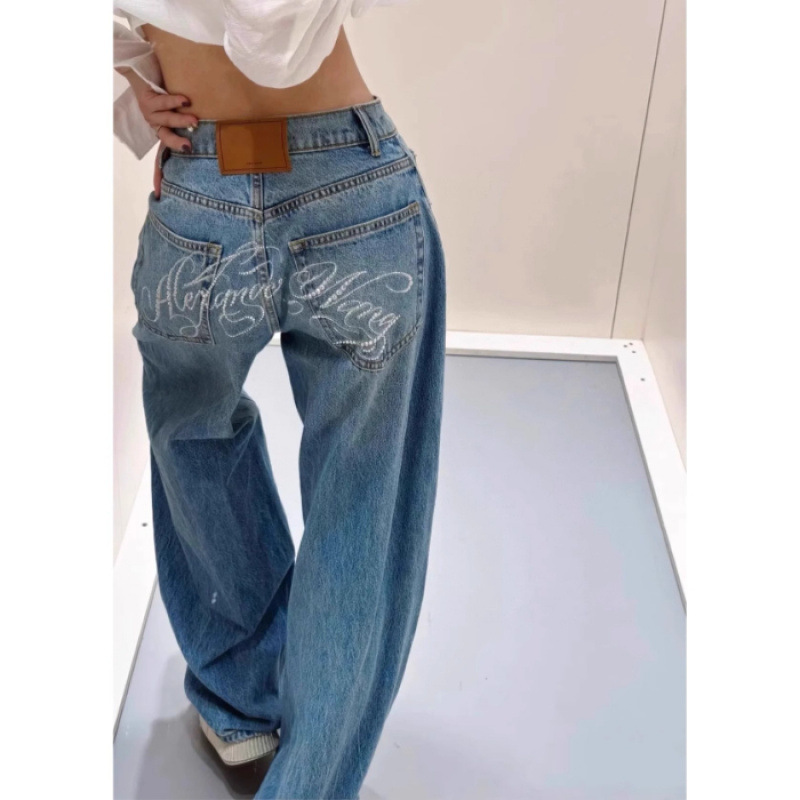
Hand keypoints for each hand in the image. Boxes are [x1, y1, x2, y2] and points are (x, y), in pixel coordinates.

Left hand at [117, 68, 198, 197]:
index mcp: (160, 131)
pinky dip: (175, 101)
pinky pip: (163, 102)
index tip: (159, 193)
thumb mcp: (175, 110)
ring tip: (194, 121)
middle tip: (188, 147)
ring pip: (167, 120)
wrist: (140, 67)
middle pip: (165, 139)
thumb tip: (208, 132)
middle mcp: (154, 124)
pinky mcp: (147, 99)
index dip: (159, 175)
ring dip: (181, 121)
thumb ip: (186, 122)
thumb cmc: (163, 89)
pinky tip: (185, 100)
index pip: (160, 157)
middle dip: (176, 143)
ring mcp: (149, 112)